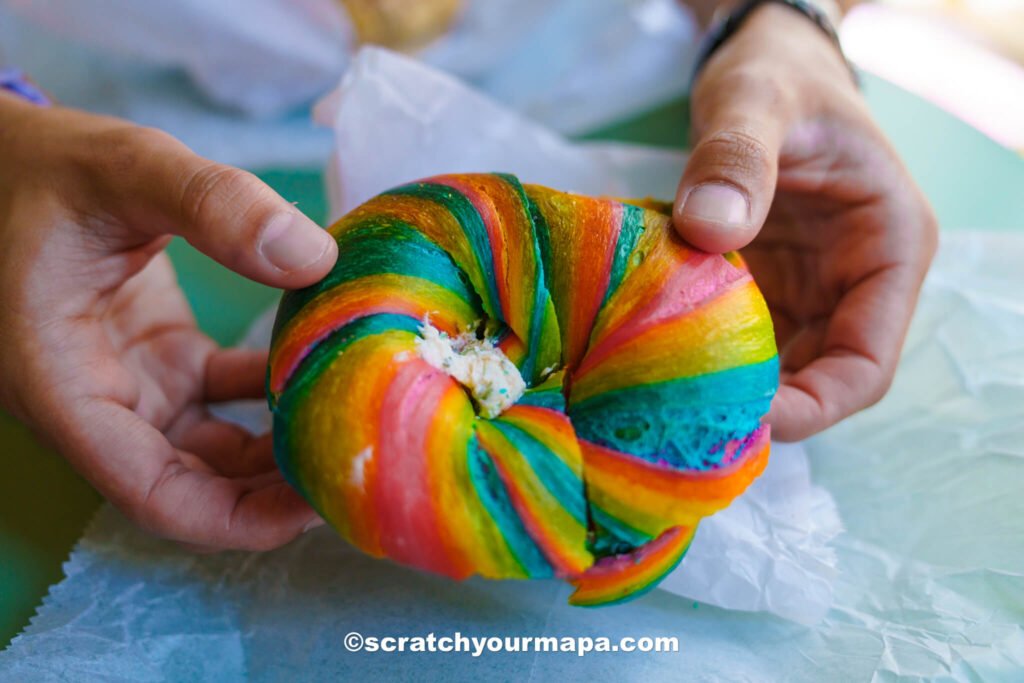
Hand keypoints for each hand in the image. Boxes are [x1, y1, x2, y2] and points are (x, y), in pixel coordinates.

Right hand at [0, 95, 336, 549]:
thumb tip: (314, 257)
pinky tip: (326, 371)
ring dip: (275, 451)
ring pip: (210, 450)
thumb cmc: (44, 164)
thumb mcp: (126, 167)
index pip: (152, 493)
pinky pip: (222, 398)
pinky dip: (271, 395)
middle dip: (269, 495)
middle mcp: (94, 402)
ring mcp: (129, 384)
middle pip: (190, 486)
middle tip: (356, 472)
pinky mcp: (158, 359)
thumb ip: (215, 204)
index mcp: (61, 385)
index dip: (235, 520)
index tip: (314, 508)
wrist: (6, 156)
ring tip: (351, 430)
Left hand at [673, 5, 937, 440]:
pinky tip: (652, 359)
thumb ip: (736, 158)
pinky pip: (735, 338)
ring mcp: (805, 290)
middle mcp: (853, 283)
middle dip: (759, 408)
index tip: (746, 419)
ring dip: (724, 388)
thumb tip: (708, 228)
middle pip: (818, 379)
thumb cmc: (779, 79)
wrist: (763, 68)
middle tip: (684, 420)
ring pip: (774, 368)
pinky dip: (699, 353)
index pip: (867, 364)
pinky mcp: (762, 287)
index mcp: (889, 249)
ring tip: (660, 401)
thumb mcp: (758, 101)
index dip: (813, 407)